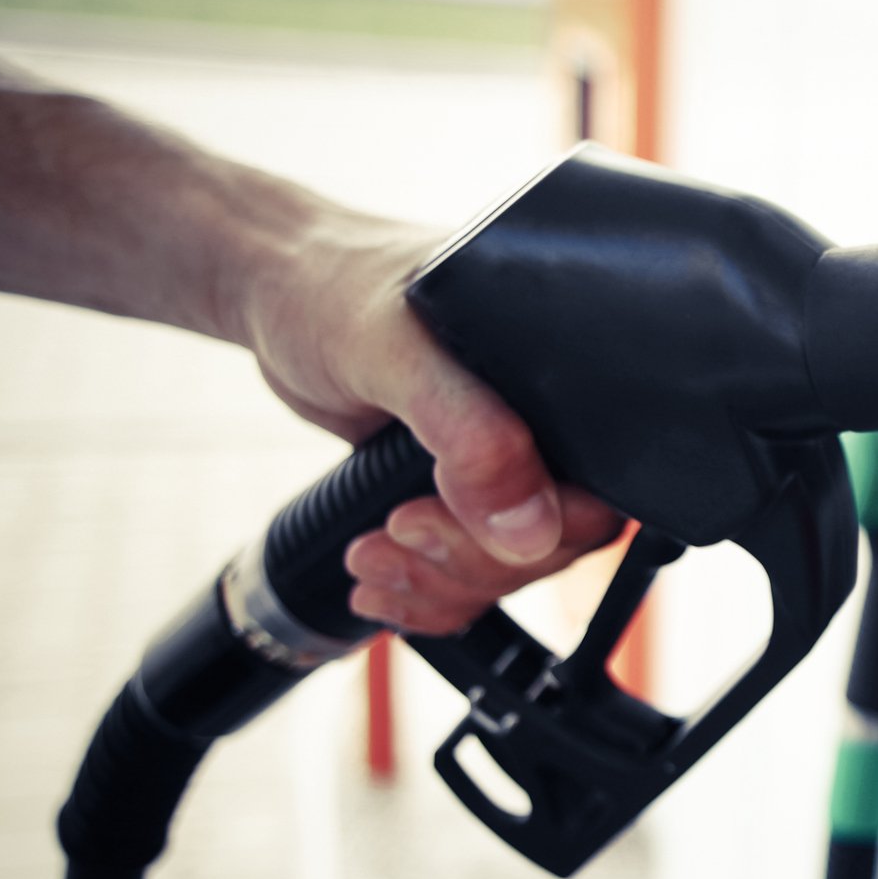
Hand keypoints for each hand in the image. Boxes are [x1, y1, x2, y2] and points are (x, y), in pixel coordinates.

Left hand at [237, 210, 624, 630]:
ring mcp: (505, 458)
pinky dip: (432, 591)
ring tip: (370, 555)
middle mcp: (546, 421)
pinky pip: (475, 568)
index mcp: (565, 376)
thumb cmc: (332, 288)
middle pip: (560, 539)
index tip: (457, 515)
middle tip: (400, 527)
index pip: (604, 486)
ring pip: (514, 564)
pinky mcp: (462, 487)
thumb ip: (469, 435)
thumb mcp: (397, 353)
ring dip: (441, 579)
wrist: (272, 287)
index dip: (547, 527)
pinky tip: (385, 580)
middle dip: (474, 558)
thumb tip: (532, 530)